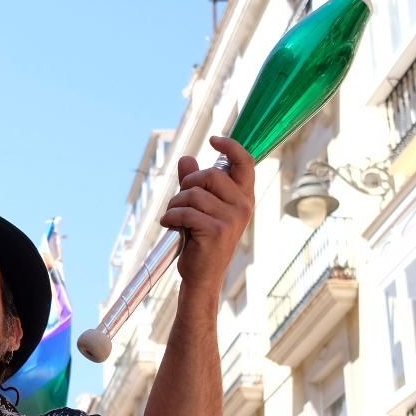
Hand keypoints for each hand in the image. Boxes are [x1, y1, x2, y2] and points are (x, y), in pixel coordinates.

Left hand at [163, 137, 252, 295]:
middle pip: (210, 174)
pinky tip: (169, 225)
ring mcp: (232, 218)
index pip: (245, 162)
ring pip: (193, 193)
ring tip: (172, 217)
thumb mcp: (200, 208)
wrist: (202, 276)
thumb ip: (194, 183)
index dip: (231, 146)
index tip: (213, 139)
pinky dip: (170, 217)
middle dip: (188, 183)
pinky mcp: (216, 230)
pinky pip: (185, 211)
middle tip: (179, 200)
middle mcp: (243, 206)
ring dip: (175, 203)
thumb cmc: (202, 240)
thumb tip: (186, 158)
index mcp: (243, 197)